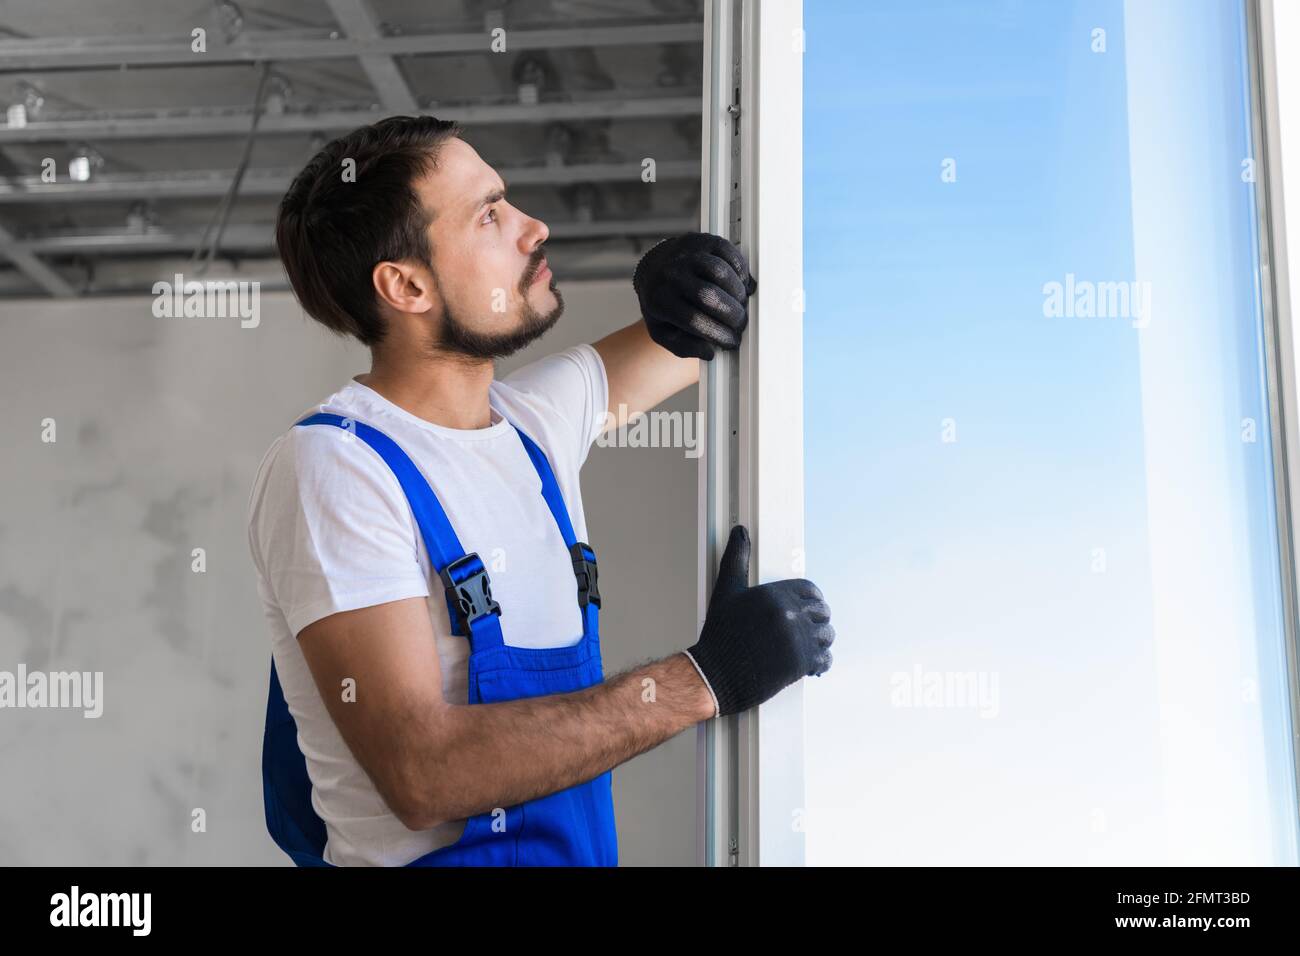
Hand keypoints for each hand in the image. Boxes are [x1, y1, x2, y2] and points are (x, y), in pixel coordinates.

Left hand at [632, 232, 756, 359]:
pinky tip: (741, 284)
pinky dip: (740, 270)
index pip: (693, 321)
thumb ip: (684, 347)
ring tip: (740, 305)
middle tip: (740, 324)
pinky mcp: (701, 241)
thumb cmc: (662, 305)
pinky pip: (728, 253)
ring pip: (720, 272)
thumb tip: (709, 352)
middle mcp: (671, 274)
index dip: (718, 334)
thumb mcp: (664, 332)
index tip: (732, 341)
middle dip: (732, 315)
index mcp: (659, 300)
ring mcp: (686, 254)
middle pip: (709, 296)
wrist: (653, 269)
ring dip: (738, 293)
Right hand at [684, 525, 833, 717]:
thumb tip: (740, 532)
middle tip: (806, 631)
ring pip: (827, 636)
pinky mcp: (802, 663)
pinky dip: (821, 663)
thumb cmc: (720, 634)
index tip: (807, 610)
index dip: (810, 600)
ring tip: (808, 647)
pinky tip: (810, 665)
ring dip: (820, 641)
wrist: (716, 673)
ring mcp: (798, 639)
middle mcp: (790, 614)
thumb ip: (737, 559)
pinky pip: (825, 659)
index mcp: (776, 593)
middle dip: (816, 621)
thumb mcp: (727, 591)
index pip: (811, 591)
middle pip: (822, 613)